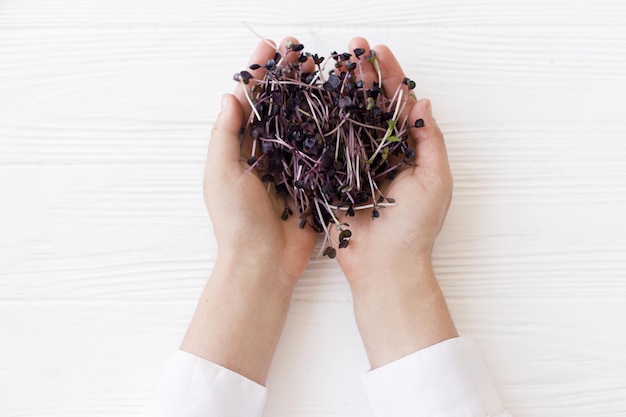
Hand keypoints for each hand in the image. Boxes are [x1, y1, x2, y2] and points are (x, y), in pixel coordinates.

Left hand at [181, 37, 316, 384]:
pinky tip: (342, 107)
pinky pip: (323, 150)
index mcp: (241, 147)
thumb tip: (231, 94)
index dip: (260, 73)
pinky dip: (331, 128)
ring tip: (323, 69)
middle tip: (302, 51)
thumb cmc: (236, 221)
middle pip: (281, 105)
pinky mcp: (314, 181)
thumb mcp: (221, 174)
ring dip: (312, 94)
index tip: (270, 47)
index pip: (251, 101)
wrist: (264, 263)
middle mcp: (268, 152)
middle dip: (290, 77)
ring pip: (304, 122)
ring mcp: (292, 165)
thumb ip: (225, 135)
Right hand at [332, 38, 456, 367]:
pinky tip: (313, 102)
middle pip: (370, 105)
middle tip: (352, 48)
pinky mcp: (333, 178)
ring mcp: (355, 164)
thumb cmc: (414, 227)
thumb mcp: (435, 180)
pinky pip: (326, 146)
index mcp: (408, 150)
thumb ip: (430, 141)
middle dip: (362, 76)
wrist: (384, 267)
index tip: (379, 52)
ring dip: (340, 92)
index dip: (390, 76)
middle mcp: (381, 152)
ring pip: (347, 120)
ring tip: (332, 66)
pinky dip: (320, 124)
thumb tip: (422, 102)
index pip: (398, 104)